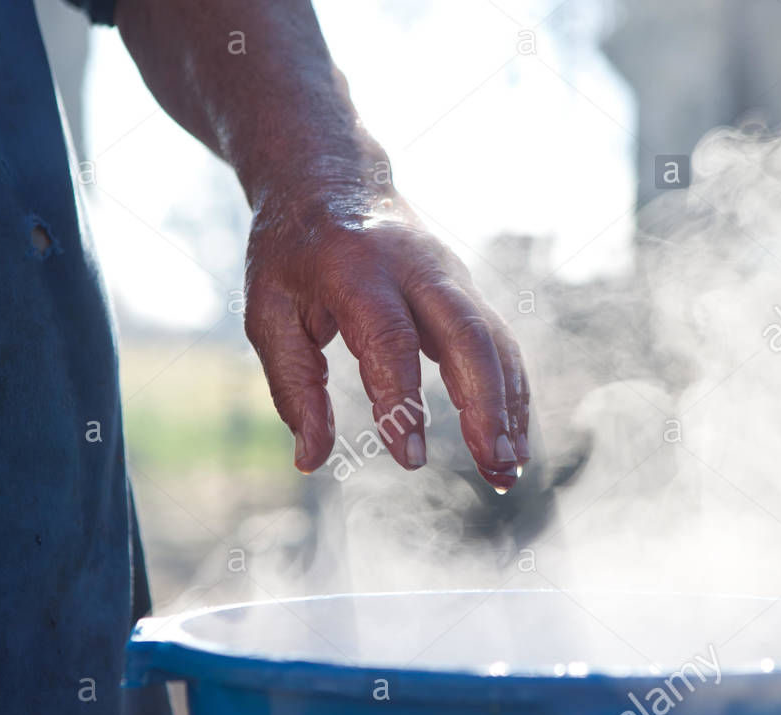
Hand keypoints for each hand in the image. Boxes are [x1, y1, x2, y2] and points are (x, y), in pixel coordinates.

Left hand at [243, 184, 529, 491]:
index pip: (390, 339)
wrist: (329, 177)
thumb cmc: (291, 254)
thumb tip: (310, 459)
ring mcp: (450, 275)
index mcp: (358, 268)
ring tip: (508, 470)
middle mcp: (417, 267)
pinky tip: (511, 441)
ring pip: (495, 340)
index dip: (403, 401)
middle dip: (486, 405)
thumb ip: (294, 386)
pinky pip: (499, 343)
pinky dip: (510, 393)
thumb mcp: (269, 312)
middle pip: (468, 334)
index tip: (411, 460)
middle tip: (494, 467)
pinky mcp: (467, 290)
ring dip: (509, 407)